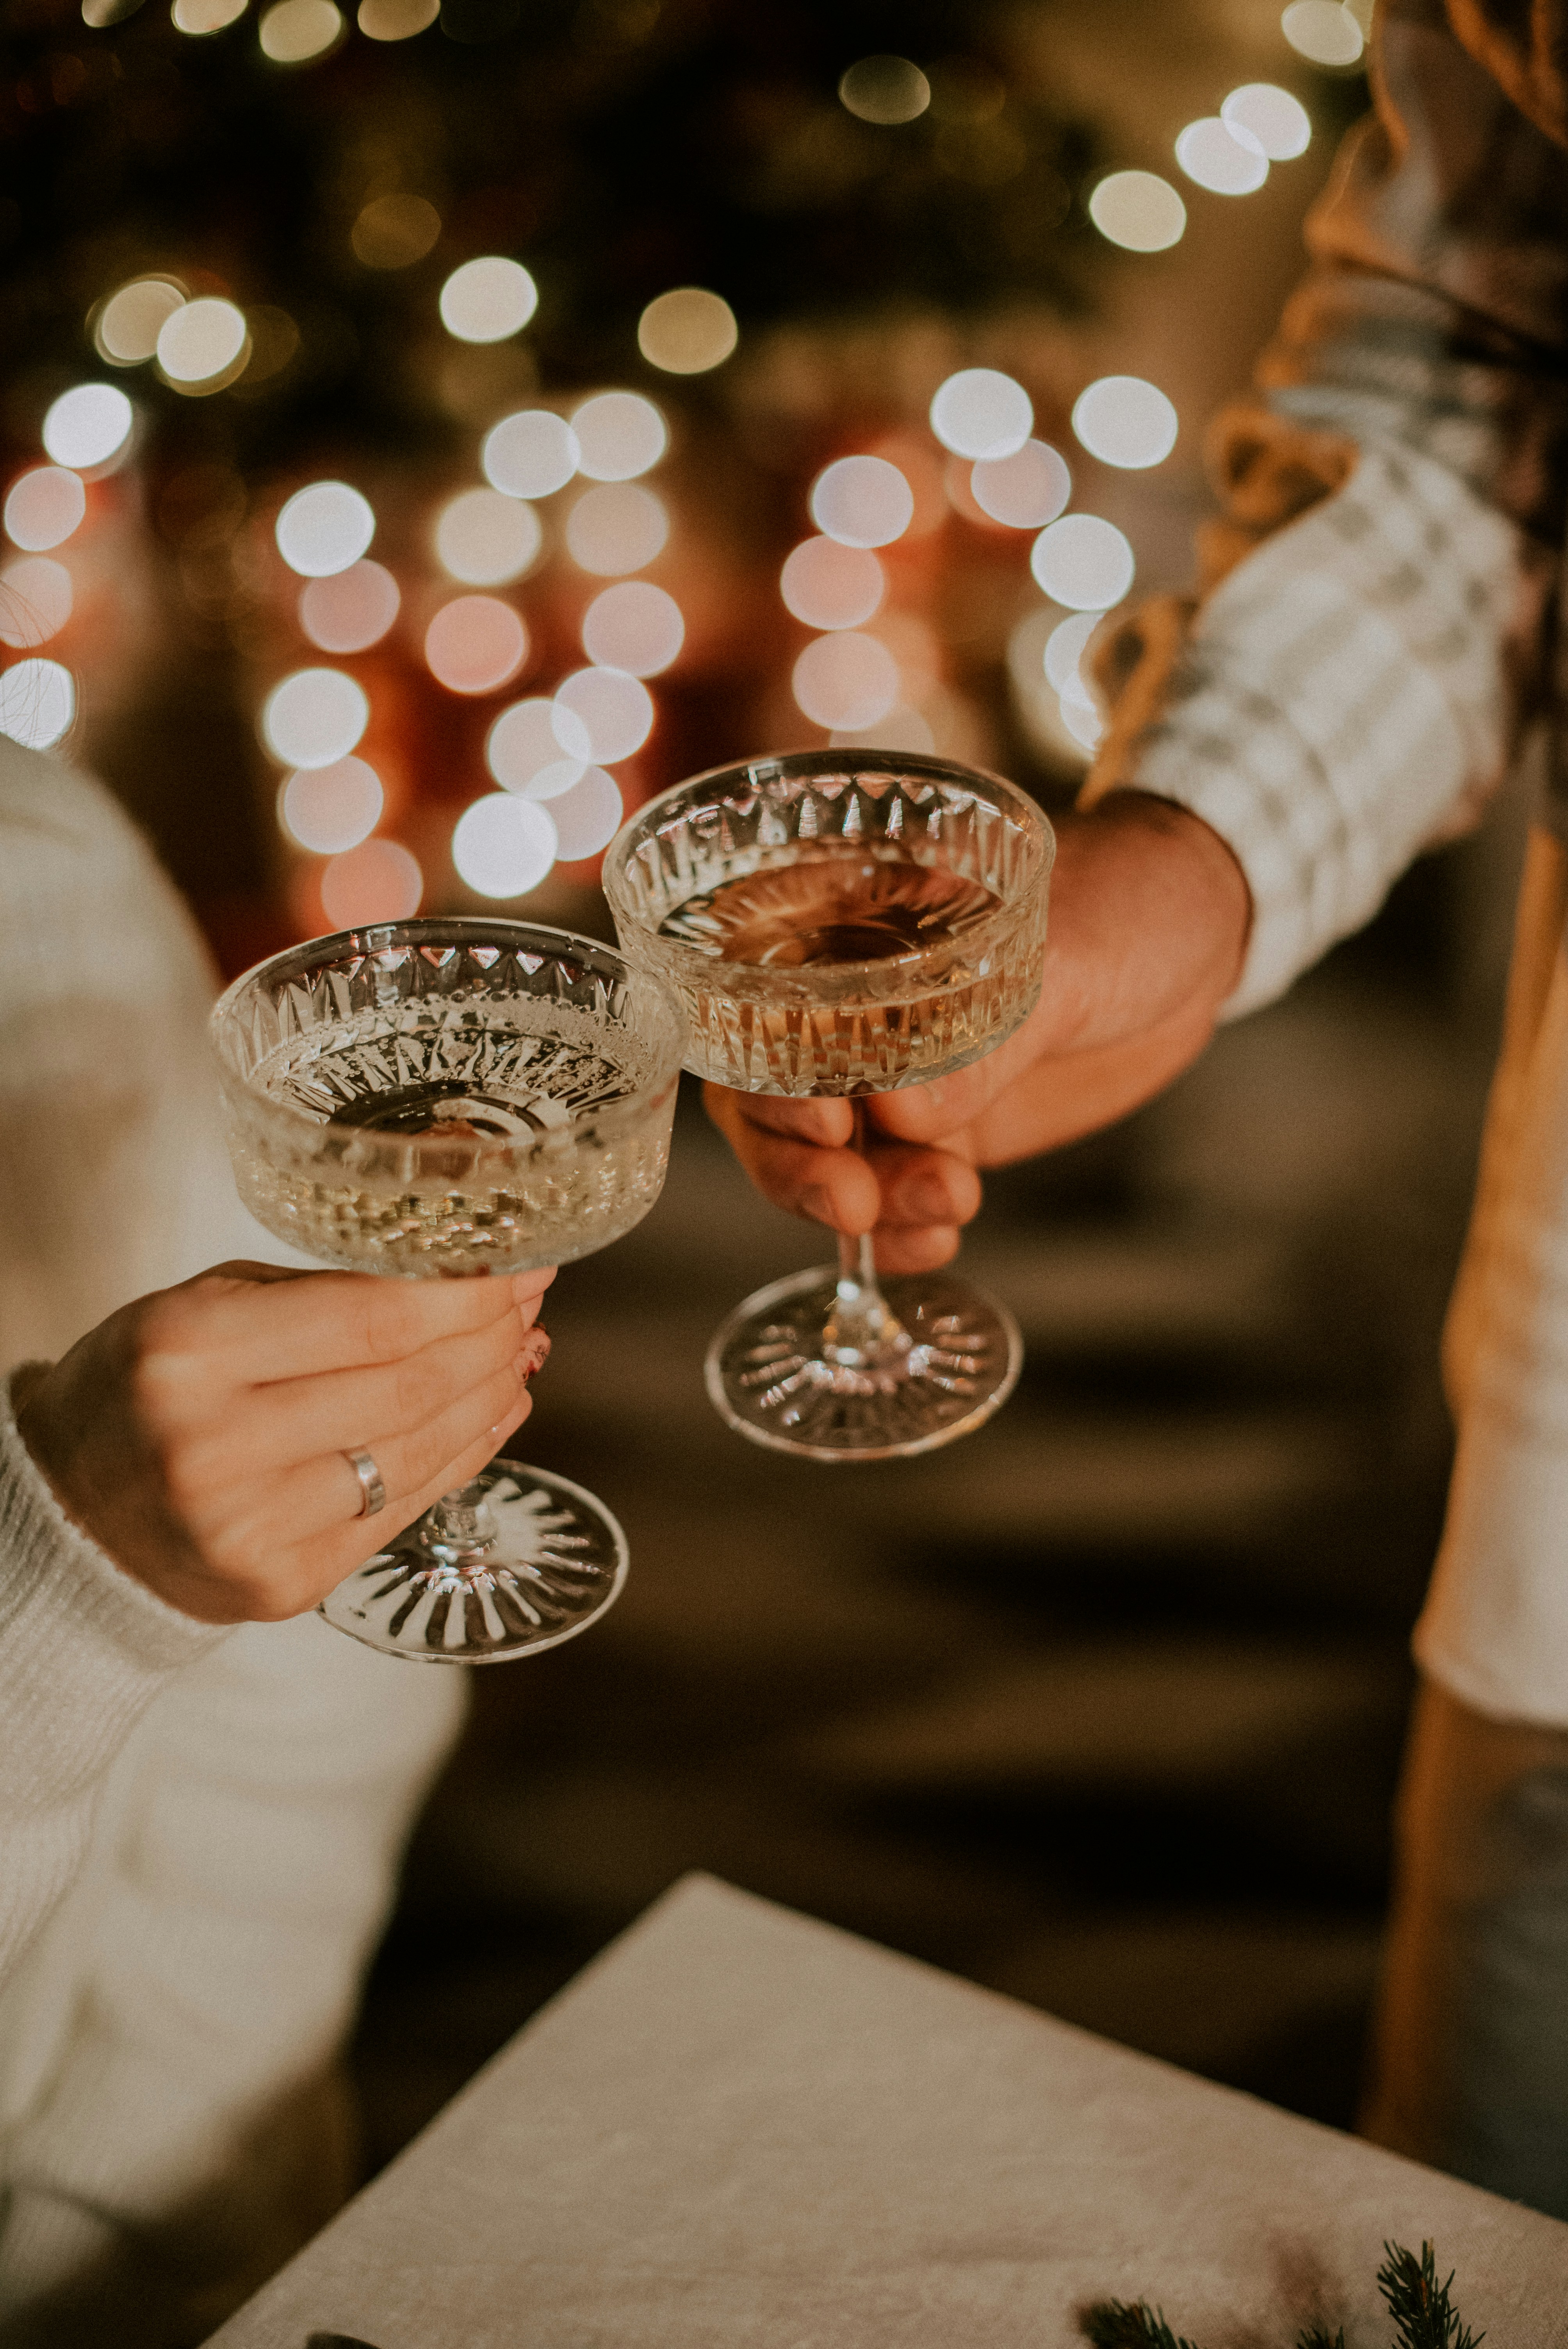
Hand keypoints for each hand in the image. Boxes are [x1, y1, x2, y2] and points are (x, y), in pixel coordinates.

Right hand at [16, 1261, 555, 1625]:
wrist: (75, 1517)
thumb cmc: (146, 1389)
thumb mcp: (204, 1307)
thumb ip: (322, 1289)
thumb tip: (459, 1269)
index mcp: (190, 1352)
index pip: (371, 1318)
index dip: (465, 1292)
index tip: (517, 1260)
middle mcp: (216, 1445)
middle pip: (407, 1385)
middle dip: (489, 1335)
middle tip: (529, 1298)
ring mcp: (250, 1527)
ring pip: (417, 1449)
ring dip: (490, 1392)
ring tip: (522, 1347)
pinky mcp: (282, 1585)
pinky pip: (403, 1510)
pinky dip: (466, 1454)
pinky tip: (497, 1409)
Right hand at [705, 791, 1249, 1269]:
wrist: (1201, 937)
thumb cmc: (1126, 900)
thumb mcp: (1065, 956)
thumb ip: (984, 1036)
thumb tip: (900, 1114)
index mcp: (844, 921)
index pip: (756, 1006)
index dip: (766, 1074)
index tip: (827, 1123)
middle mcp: (844, 1005)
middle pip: (767, 1101)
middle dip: (799, 1165)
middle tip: (854, 1203)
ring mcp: (888, 1075)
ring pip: (824, 1162)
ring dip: (866, 1206)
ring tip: (948, 1210)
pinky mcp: (937, 1132)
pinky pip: (888, 1195)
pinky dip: (900, 1231)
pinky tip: (936, 1243)